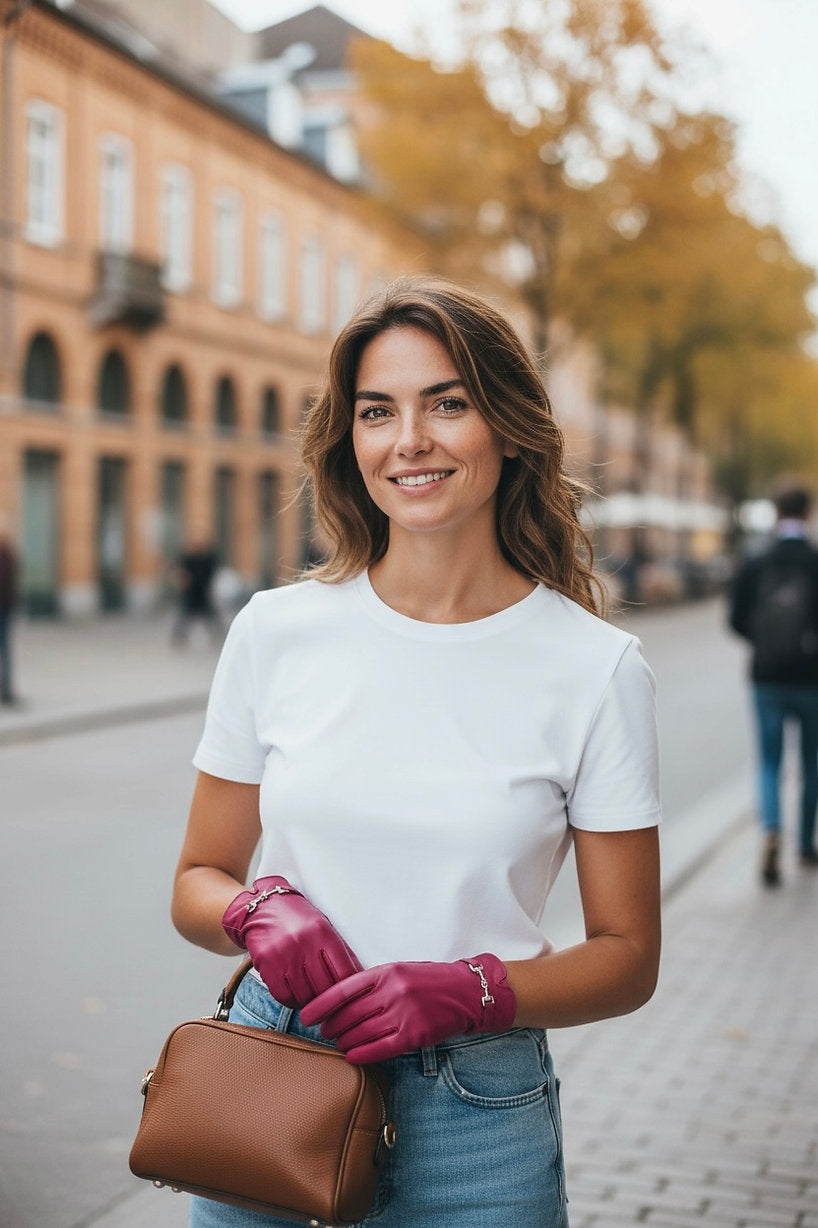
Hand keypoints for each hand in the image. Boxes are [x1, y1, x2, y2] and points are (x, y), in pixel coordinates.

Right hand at [222, 876, 362, 1007]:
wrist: (264, 906)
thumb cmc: (299, 919)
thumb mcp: (324, 927)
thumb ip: (342, 952)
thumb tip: (361, 979)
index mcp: (323, 932)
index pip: (344, 973)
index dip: (349, 991)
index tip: (349, 999)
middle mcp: (304, 942)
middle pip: (325, 988)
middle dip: (329, 1000)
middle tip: (330, 1004)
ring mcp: (284, 954)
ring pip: (304, 996)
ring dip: (310, 1003)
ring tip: (312, 997)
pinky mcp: (266, 964)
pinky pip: (283, 996)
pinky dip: (292, 1001)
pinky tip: (295, 995)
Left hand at [300, 953, 515, 1062]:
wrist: (466, 992)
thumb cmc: (430, 980)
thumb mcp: (399, 971)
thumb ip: (373, 983)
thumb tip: (342, 1001)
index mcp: (385, 972)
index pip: (343, 990)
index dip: (321, 1005)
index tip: (307, 1015)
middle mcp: (392, 992)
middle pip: (349, 1015)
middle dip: (332, 1026)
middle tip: (324, 1032)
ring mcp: (403, 1014)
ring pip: (361, 1033)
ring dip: (344, 1042)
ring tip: (338, 1044)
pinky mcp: (413, 1036)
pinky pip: (379, 1049)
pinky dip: (361, 1054)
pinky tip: (352, 1055)